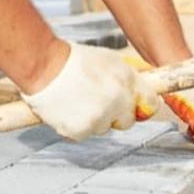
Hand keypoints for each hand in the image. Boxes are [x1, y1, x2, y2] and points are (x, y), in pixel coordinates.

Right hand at [21, 43, 160, 140]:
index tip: (130, 105)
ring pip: (103, 128)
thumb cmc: (72, 59)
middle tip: (95, 101)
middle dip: (115, 115)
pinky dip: (75, 126)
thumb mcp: (107, 60)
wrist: (43, 65)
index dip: (139, 105)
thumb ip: (126, 78)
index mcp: (126, 81)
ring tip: (75, 101)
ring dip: (93, 120)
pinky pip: (84, 134)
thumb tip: (139, 95)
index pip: (150, 104)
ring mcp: (99, 118)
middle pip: (126, 121)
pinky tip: (66, 110)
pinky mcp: (81, 130)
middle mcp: (117, 102)